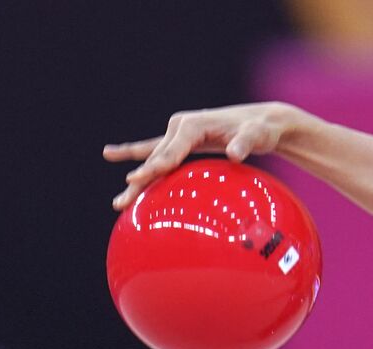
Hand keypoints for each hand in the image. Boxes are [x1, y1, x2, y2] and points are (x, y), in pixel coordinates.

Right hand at [102, 102, 303, 210]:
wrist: (260, 122)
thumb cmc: (258, 130)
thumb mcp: (255, 136)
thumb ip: (244, 143)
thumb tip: (235, 154)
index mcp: (193, 125)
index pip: (171, 150)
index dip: (156, 164)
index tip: (141, 178)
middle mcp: (181, 127)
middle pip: (156, 157)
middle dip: (140, 178)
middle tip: (124, 199)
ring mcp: (179, 134)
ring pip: (152, 159)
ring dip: (137, 180)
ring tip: (119, 202)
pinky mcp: (182, 142)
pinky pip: (156, 151)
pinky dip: (136, 155)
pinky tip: (112, 155)